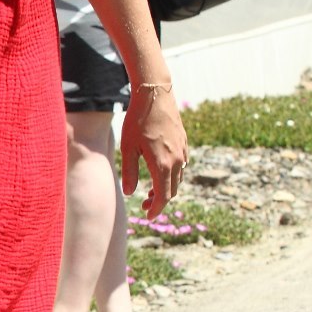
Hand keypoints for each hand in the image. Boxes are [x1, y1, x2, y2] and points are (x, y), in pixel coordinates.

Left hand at [119, 83, 187, 220]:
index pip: (163, 197)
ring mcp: (183, 151)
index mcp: (162, 164)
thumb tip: (130, 193)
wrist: (155, 95)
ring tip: (150, 191)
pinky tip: (160, 173)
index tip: (149, 217)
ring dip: (166, 189)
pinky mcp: (184, 143)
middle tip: (145, 205)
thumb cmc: (136, 121)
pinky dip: (172, 176)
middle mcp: (177, 160)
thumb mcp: (127, 148)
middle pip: (172, 191)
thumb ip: (129, 172)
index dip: (156, 210)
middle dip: (159, 202)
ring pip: (177, 179)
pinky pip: (181, 166)